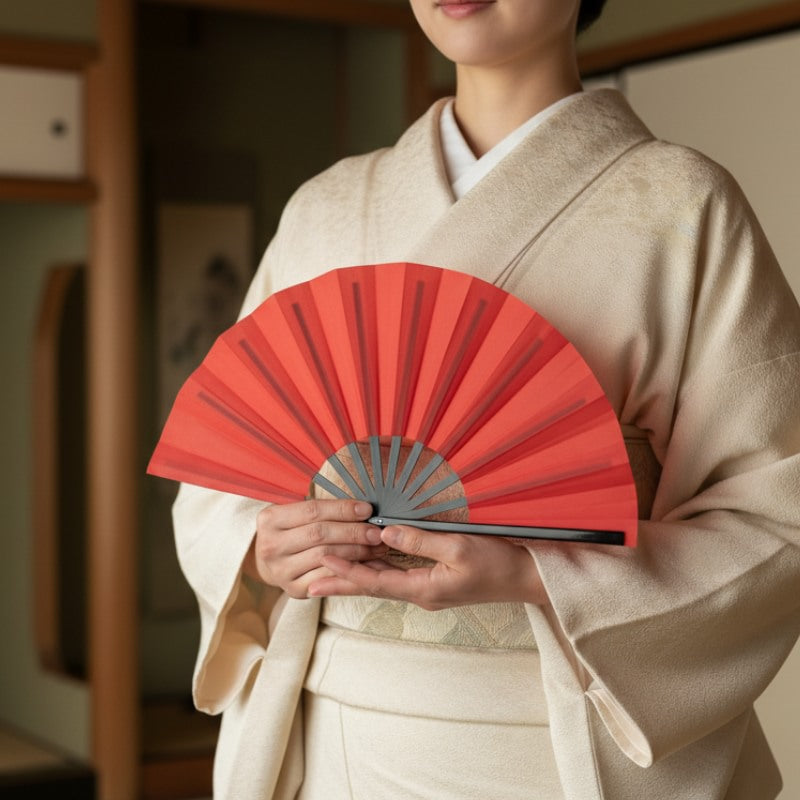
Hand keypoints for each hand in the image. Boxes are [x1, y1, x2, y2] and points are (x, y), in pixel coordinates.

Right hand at [244, 499, 388, 598]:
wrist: (272, 560)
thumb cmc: (292, 530)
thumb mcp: (296, 513)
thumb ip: (323, 509)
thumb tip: (363, 508)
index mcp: (270, 519)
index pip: (313, 510)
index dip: (342, 509)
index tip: (367, 509)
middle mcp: (270, 546)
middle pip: (320, 534)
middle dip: (353, 532)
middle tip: (376, 532)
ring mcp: (280, 570)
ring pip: (326, 557)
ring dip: (357, 551)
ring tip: (377, 547)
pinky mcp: (293, 589)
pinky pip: (327, 578)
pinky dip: (349, 570)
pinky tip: (366, 563)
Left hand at [308, 523, 547, 608]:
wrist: (524, 578)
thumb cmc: (497, 563)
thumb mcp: (459, 548)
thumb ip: (420, 540)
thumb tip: (385, 531)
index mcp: (424, 589)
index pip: (375, 581)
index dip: (347, 572)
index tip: (321, 564)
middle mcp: (421, 593)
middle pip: (373, 585)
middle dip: (341, 582)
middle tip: (308, 583)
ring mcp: (427, 588)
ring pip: (383, 580)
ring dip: (356, 574)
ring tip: (328, 572)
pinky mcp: (435, 580)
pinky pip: (397, 575)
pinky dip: (377, 567)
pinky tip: (367, 560)